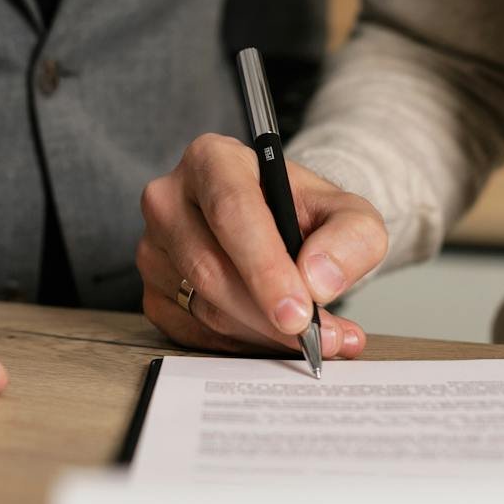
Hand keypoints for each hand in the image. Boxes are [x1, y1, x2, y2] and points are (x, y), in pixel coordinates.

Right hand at [138, 133, 387, 357]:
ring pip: (204, 307)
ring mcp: (153, 248)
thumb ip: (350, 238)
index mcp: (212, 159)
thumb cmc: (304, 214)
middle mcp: (170, 198)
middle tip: (316, 338)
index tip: (298, 312)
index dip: (265, 268)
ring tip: (313, 338)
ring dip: (262, 333)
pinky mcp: (153, 291)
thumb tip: (318, 280)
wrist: (279, 227)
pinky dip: (242, 344)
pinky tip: (274, 336)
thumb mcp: (348, 214)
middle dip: (267, 315)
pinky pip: (194, 332)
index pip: (232, 212)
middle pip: (210, 267)